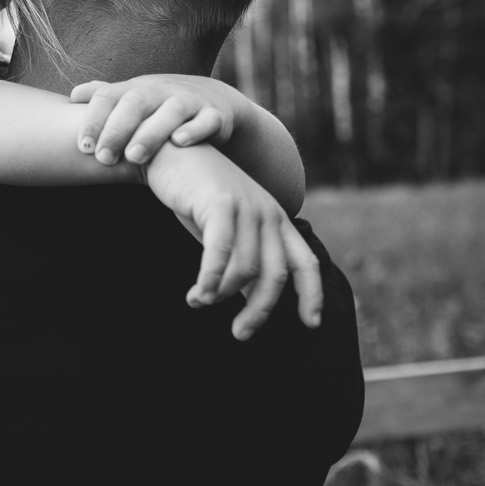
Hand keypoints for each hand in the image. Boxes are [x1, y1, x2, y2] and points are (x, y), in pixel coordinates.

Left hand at [70, 76, 234, 167]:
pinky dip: (195, 130)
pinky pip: (207, 120)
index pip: (109, 97)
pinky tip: (179, 142)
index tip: (83, 147)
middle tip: (103, 158)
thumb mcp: (133, 99)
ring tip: (134, 156)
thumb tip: (73, 96)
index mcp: (136, 89)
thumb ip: (105, 98)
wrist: (213, 101)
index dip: (94, 120)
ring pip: (171, 111)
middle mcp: (161, 91)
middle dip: (117, 130)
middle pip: (136, 103)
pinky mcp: (214, 115)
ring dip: (151, 132)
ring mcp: (189, 100)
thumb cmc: (160, 106)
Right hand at [143, 144, 322, 339]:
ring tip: (198, 301)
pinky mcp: (219, 204)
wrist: (171, 152)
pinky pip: (220, 253)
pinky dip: (210, 279)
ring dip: (221, 294)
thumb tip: (248, 298)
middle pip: (275, 275)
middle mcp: (268, 214)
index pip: (305, 262)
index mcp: (276, 220)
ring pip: (245, 268)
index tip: (310, 325)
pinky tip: (197, 294)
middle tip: (240, 334)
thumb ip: (242, 257)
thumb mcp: (227, 230)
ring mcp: (245, 207)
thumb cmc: (196, 196)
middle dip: (259, 311)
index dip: (312, 295)